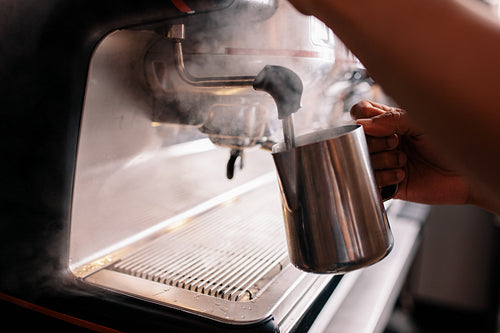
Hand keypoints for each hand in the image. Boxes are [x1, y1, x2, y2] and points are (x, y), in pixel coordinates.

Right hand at [351, 100, 470, 204]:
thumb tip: (362, 125)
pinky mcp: (389, 185)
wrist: (468, 175)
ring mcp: (385, 163)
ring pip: (362, 161)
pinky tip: (401, 176)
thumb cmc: (453, 144)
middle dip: (375, 142)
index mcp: (391, 122)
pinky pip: (371, 182)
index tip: (373, 126)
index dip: (361, 119)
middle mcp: (385, 141)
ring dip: (382, 161)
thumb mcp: (421, 124)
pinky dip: (383, 179)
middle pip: (357, 139)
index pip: (361, 114)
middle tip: (397, 143)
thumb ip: (392, 119)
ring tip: (403, 162)